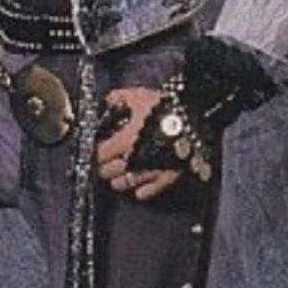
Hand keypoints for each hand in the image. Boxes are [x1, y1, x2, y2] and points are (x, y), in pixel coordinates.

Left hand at [95, 87, 181, 201]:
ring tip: (116, 179)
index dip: (95, 153)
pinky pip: (151, 191)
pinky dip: (142, 191)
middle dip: (103, 168)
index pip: (100, 154)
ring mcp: (150, 170)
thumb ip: (118, 98)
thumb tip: (108, 100)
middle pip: (109, 172)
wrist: (193, 118)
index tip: (93, 151)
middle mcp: (134, 160)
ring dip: (118, 181)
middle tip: (102, 165)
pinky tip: (138, 190)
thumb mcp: (138, 96)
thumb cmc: (163, 107)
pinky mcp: (168, 177)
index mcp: (124, 141)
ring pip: (126, 184)